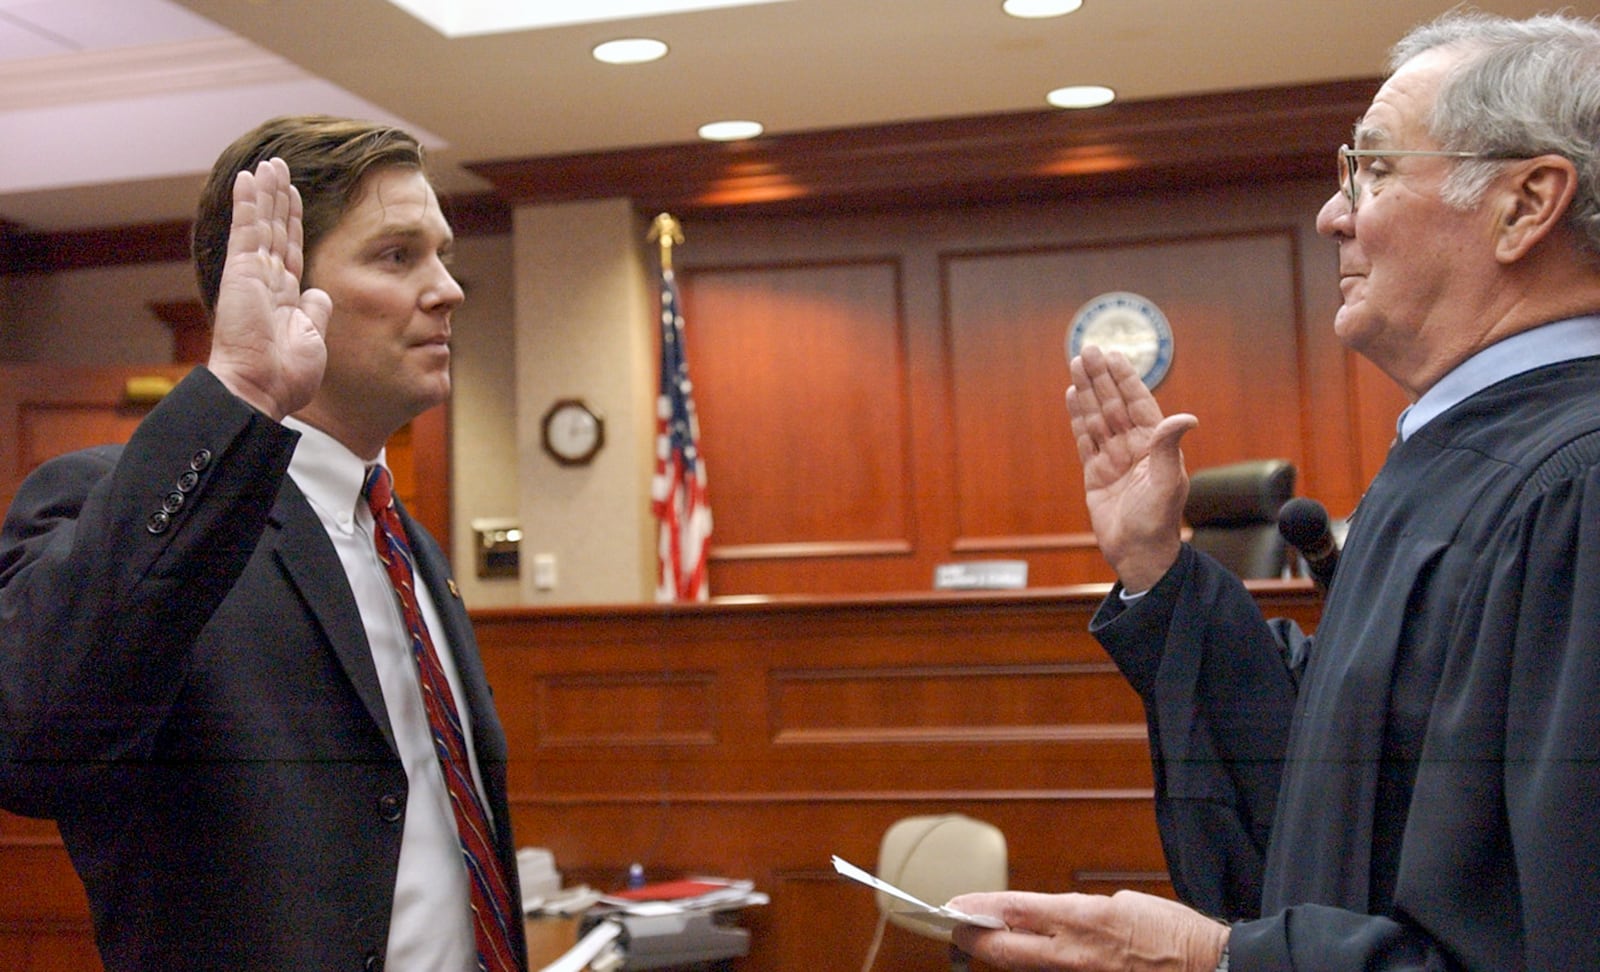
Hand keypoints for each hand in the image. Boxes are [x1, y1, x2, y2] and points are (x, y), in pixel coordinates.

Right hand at [207, 157, 332, 420]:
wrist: (261, 388)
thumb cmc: (285, 374)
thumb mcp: (312, 337)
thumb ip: (315, 311)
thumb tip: (318, 292)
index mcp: (283, 297)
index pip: (289, 248)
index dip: (292, 221)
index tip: (295, 196)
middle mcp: (265, 281)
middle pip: (274, 229)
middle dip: (278, 198)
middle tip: (279, 167)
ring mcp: (251, 274)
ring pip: (262, 222)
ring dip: (266, 191)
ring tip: (269, 163)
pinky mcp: (241, 271)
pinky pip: (246, 229)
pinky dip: (248, 202)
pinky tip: (249, 177)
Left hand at [948, 889, 1227, 971]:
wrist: (1208, 970)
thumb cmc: (1170, 933)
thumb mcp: (1119, 904)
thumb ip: (1074, 912)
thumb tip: (1041, 915)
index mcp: (1083, 919)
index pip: (1016, 912)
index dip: (979, 909)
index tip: (954, 906)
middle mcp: (1074, 953)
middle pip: (1005, 951)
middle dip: (973, 941)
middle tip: (955, 929)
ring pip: (1024, 969)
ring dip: (1002, 955)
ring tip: (982, 942)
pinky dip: (1034, 968)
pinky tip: (1025, 958)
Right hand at [1066, 345, 1197, 591]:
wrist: (1138, 553)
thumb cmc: (1158, 520)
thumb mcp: (1167, 481)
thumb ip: (1169, 446)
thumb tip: (1187, 417)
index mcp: (1154, 445)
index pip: (1138, 403)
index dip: (1126, 379)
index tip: (1115, 356)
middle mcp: (1133, 446)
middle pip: (1113, 404)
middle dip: (1100, 378)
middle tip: (1087, 350)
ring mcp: (1112, 458)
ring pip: (1096, 417)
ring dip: (1086, 392)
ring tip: (1076, 365)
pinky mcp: (1094, 473)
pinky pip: (1084, 439)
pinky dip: (1077, 418)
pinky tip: (1072, 398)